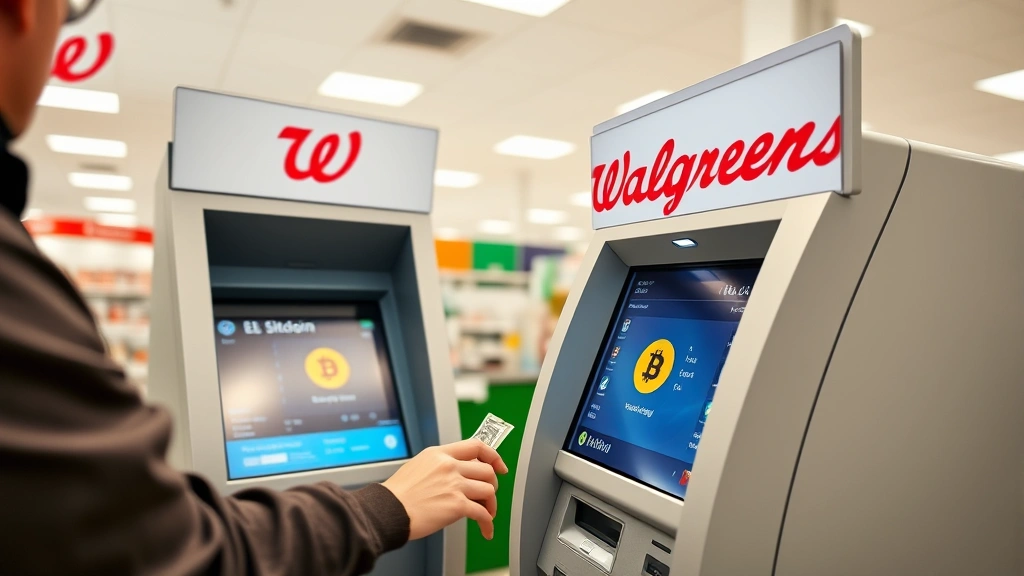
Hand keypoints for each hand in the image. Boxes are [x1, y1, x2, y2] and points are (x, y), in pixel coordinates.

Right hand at [382, 439, 508, 540]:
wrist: (388, 510)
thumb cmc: (398, 494)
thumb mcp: (418, 466)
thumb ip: (440, 466)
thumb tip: (457, 473)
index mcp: (440, 454)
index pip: (476, 446)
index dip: (493, 456)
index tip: (499, 466)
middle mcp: (449, 466)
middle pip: (487, 470)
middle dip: (492, 485)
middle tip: (487, 496)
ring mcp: (454, 484)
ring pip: (489, 490)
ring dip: (490, 504)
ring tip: (485, 513)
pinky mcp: (456, 505)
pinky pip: (482, 513)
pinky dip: (488, 523)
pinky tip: (485, 529)